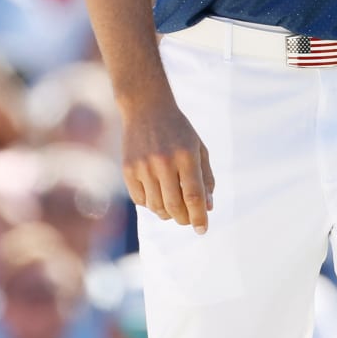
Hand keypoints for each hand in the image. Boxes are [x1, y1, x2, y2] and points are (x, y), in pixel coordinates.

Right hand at [120, 95, 215, 233]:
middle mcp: (164, 162)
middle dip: (184, 219)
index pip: (194, 197)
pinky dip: (150, 204)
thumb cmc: (178, 130)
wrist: (146, 108)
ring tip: (173, 206)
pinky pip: (140, 200)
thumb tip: (208, 207)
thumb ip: (205, 178)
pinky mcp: (128, 169)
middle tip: (188, 220)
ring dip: (167, 213)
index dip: (199, 217)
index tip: (203, 230)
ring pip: (157, 207)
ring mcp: (143, 166)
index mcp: (186, 155)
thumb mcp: (198, 148)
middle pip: (175, 206)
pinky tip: (157, 194)